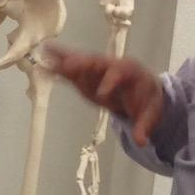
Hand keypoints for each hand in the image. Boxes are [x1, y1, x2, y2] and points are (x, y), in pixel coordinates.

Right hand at [42, 47, 166, 141]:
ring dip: (64, 59)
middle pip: (96, 62)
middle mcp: (111, 64)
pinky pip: (71, 70)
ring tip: (46, 52)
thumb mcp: (150, 113)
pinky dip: (58, 65)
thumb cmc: (146, 99)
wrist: (142, 90)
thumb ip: (144, 126)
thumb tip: (141, 142)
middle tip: (69, 65)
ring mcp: (96, 69)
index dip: (110, 82)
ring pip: (80, 62)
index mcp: (130, 70)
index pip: (118, 72)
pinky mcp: (85, 75)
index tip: (101, 94)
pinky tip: (44, 60)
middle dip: (83, 64)